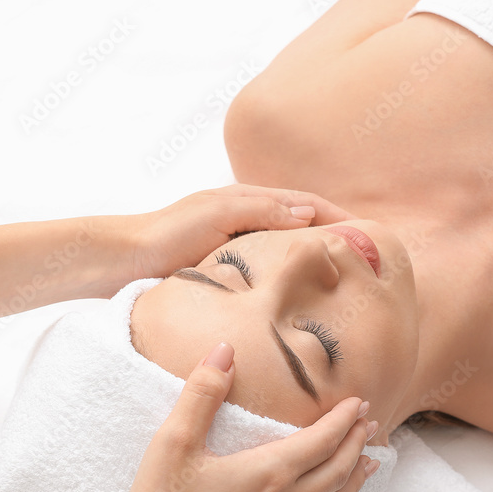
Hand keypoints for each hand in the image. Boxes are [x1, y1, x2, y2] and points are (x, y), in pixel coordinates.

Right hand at [94, 343, 376, 491]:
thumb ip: (202, 394)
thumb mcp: (174, 443)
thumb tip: (224, 351)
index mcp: (266, 473)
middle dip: (356, 443)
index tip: (358, 403)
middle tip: (370, 424)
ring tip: (370, 462)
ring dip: (356, 479)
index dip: (343, 420)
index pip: (320, 440)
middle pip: (336, 470)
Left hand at [128, 183, 356, 280]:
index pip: (305, 203)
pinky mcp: (224, 267)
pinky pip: (266, 267)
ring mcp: (234, 242)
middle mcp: (244, 217)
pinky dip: (289, 273)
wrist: (122, 259)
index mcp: (246, 199)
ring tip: (341, 277)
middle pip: (300, 223)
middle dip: (334, 235)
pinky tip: (297, 292)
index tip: (370, 234)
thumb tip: (310, 213)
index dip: (338, 216)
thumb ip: (263, 211)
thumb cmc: (166, 233)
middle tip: (365, 258)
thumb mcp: (217, 214)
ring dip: (313, 256)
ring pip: (285, 247)